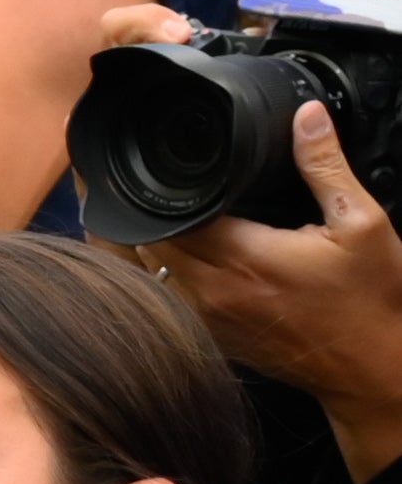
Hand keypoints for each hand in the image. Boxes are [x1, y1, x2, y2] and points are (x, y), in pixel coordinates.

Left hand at [129, 103, 401, 474]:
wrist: (375, 368)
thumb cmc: (372, 300)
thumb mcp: (361, 224)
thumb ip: (326, 166)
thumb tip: (306, 115)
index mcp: (241, 258)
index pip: (162, 218)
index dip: (137, 190)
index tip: (121, 166)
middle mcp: (210, 293)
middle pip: (136, 247)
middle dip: (122, 213)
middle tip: (108, 183)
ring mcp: (205, 320)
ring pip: (138, 278)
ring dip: (123, 247)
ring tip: (114, 212)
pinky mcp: (210, 339)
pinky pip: (159, 301)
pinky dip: (144, 276)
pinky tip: (144, 254)